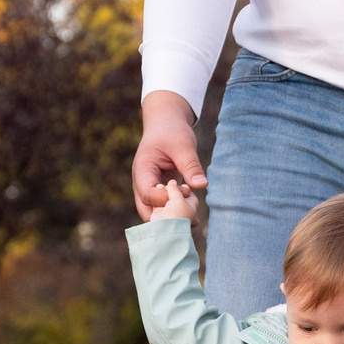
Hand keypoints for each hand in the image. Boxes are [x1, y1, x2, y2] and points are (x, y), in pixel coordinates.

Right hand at [132, 89, 208, 217]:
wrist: (166, 124)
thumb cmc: (172, 131)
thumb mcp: (183, 145)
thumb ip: (191, 166)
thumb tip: (202, 185)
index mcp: (142, 170)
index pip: (148, 195)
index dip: (166, 199)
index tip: (186, 192)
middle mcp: (142, 183)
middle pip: (146, 210)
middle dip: (166, 217)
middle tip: (190, 216)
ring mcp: (149, 188)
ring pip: (155, 213)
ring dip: (173, 218)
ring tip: (194, 220)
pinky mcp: (160, 191)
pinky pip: (165, 208)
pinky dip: (177, 213)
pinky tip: (194, 216)